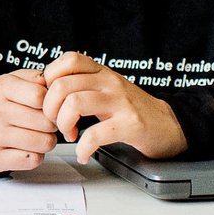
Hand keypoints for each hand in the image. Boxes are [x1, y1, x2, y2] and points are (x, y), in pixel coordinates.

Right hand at [0, 69, 58, 172]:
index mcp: (2, 87)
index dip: (51, 103)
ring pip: (44, 142)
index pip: (39, 96)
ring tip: (37, 135)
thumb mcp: (18, 82)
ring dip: (46, 141)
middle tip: (43, 124)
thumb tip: (55, 83)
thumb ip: (38, 79)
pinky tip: (27, 148)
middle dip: (52, 124)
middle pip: (45, 121)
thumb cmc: (6, 105)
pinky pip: (34, 160)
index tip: (47, 107)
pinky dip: (36, 156)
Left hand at [40, 52, 186, 163]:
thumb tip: (45, 90)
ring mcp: (120, 102)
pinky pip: (95, 134)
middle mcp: (109, 82)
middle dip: (50, 109)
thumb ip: (81, 84)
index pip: (67, 60)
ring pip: (74, 104)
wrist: (168, 125)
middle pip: (61, 85)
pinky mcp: (129, 124)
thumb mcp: (105, 88)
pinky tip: (84, 154)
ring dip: (64, 125)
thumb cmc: (131, 109)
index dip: (50, 80)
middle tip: (57, 123)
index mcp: (101, 71)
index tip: (53, 100)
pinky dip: (83, 148)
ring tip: (71, 135)